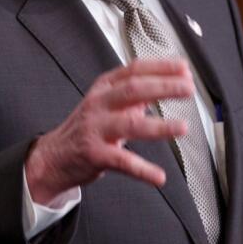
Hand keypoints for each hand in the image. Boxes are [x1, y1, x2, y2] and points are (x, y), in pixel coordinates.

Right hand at [25, 59, 191, 203]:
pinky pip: (122, 162)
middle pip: (134, 90)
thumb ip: (134, 95)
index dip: (161, 67)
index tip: (183, 68)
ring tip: (182, 127)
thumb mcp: (107, 103)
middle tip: (187, 89)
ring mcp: (96, 128)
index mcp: (105, 88)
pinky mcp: (95, 154)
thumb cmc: (86, 128)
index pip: (135, 70)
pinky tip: (159, 176)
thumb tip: (165, 85)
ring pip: (130, 124)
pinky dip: (142, 170)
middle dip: (163, 88)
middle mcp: (99, 104)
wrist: (55, 156)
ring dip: (159, 126)